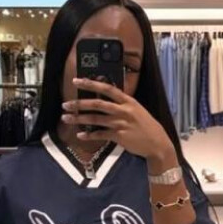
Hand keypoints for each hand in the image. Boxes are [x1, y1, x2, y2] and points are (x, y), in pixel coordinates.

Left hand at [63, 78, 177, 164]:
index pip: (107, 88)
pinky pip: (100, 135)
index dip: (91, 84)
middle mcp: (123, 110)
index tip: (77, 81)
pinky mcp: (119, 137)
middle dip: (79, 104)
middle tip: (66, 104)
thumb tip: (104, 98)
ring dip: (79, 119)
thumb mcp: (136, 110)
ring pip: (95, 119)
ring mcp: (120, 124)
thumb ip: (121, 104)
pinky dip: (89, 135)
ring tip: (66, 118)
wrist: (156, 143)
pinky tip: (79, 135)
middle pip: (97, 104)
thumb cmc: (145, 126)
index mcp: (128, 101)